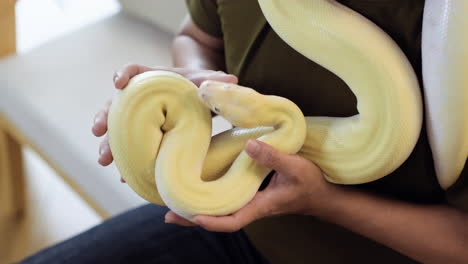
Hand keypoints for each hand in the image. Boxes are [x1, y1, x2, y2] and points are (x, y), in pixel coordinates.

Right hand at [92, 64, 237, 180]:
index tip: (118, 83)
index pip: (134, 71)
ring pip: (116, 130)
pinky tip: (126, 178)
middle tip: (98, 131)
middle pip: (115, 105)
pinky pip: (130, 149)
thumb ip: (215, 81)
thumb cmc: (197, 85)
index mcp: (152, 79)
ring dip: (109, 144)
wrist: (197, 97)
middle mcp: (139, 98)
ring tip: (105, 160)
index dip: (123, 74)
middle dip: (105, 118)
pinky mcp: (143, 137)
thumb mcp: (206, 81)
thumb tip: (232, 81)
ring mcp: (137, 119)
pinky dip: (127, 162)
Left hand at [165, 139, 339, 231]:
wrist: (321, 195)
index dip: (213, 222)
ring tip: (174, 200)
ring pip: (219, 209)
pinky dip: (210, 195)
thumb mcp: (295, 167)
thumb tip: (249, 145)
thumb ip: (273, 157)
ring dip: (197, 207)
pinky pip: (226, 197)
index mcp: (261, 206)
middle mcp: (251, 206)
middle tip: (168, 214)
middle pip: (218, 219)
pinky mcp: (250, 192)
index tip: (195, 216)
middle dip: (193, 218)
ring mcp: (249, 200)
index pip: (233, 221)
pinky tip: (199, 185)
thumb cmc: (311, 185)